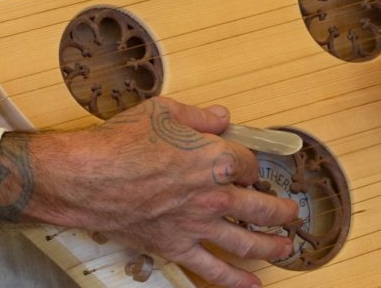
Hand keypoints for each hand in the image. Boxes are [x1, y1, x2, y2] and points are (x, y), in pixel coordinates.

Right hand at [0, 97, 297, 287]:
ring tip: (287, 247)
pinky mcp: (177, 247)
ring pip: (247, 242)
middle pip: (262, 208)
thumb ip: (199, 116)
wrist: (88, 177)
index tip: (249, 164)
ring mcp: (198, 225)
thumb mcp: (164, 110)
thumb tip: (221, 117)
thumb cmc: (122, 141)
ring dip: (272, 246)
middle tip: (292, 213)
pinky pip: (213, 270)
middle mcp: (214, 195)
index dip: (251, 162)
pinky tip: (253, 286)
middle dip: (282, 211)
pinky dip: (236, 281)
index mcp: (216, 159)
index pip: (250, 163)